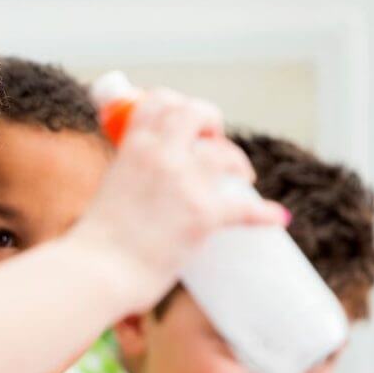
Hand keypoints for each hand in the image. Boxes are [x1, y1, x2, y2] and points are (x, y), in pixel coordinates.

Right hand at [70, 89, 286, 311]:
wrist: (98, 271)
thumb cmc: (97, 240)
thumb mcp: (110, 189)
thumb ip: (134, 175)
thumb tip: (152, 181)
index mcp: (132, 147)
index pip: (158, 101)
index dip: (177, 103)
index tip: (183, 123)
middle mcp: (160, 156)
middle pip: (197, 113)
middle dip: (212, 122)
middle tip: (215, 142)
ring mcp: (185, 183)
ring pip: (227, 155)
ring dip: (238, 164)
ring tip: (242, 178)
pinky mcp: (204, 215)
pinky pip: (247, 207)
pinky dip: (264, 213)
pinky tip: (276, 218)